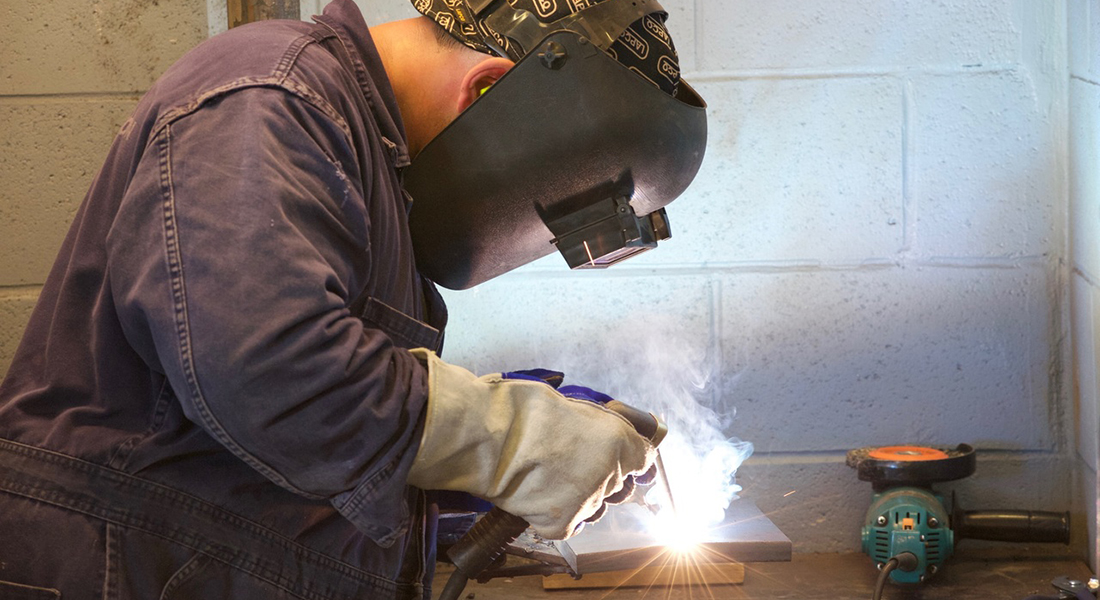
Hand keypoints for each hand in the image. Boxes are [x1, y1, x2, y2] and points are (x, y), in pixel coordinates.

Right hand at [407, 349, 655, 539]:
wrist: (489, 438)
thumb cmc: (521, 410)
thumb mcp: (571, 405)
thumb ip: (594, 426)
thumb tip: (596, 433)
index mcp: (617, 439)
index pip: (643, 458)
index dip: (629, 456)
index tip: (616, 453)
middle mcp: (610, 473)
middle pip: (619, 484)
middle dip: (600, 475)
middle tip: (569, 464)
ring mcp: (587, 502)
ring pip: (595, 507)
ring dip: (580, 496)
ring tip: (548, 480)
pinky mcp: (561, 524)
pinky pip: (567, 525)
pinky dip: (554, 516)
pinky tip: (537, 497)